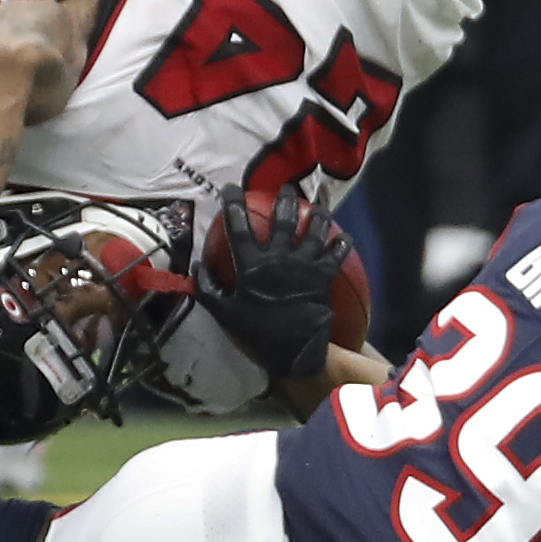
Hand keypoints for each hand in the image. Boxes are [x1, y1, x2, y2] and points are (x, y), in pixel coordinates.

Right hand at [196, 184, 350, 380]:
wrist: (292, 353)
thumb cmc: (256, 334)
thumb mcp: (224, 314)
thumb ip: (208, 288)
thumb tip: (196, 265)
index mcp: (251, 266)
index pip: (238, 227)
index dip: (233, 204)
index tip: (231, 189)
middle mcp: (279, 258)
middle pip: (283, 219)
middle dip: (285, 198)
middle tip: (286, 187)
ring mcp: (304, 265)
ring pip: (314, 229)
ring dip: (317, 214)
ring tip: (318, 206)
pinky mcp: (324, 276)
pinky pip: (336, 253)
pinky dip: (341, 243)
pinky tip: (344, 237)